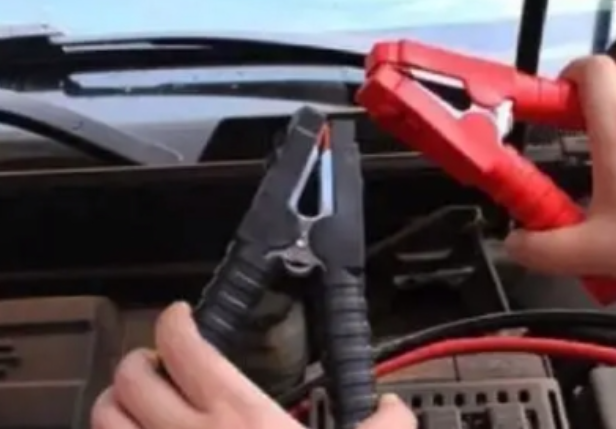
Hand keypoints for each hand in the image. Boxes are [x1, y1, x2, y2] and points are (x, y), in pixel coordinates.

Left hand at [91, 302, 415, 428]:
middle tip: (159, 364)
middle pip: (130, 378)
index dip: (174, 321)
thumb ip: (387, 424)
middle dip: (138, 361)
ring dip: (114, 405)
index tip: (181, 317)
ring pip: (104, 420)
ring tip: (138, 405)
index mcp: (238, 414)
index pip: (184, 345)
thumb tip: (392, 408)